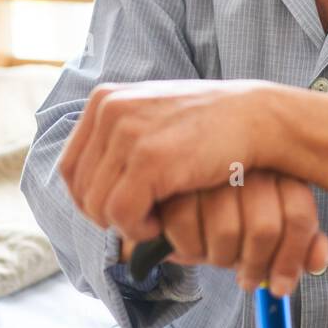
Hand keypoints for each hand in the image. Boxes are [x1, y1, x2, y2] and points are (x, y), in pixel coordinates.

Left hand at [61, 79, 276, 242]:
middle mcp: (110, 109)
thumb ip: (116, 137)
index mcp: (104, 99)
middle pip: (81, 189)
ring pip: (98, 206)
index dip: (90, 199)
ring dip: (125, 224)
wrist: (256, 117)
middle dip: (107, 215)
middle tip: (141, 218)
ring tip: (155, 219)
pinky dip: (139, 229)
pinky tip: (162, 223)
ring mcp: (128, 132)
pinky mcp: (150, 159)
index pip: (70, 167)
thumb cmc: (207, 125)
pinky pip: (122, 214)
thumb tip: (81, 184)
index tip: (120, 210)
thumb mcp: (151, 115)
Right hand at [120, 172, 327, 297]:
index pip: (298, 215)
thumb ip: (299, 245)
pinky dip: (192, 251)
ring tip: (218, 255)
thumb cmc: (230, 216)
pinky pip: (191, 234)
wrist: (176, 192)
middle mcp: (248, 163)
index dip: (291, 259)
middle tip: (247, 276)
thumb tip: (316, 262)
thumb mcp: (271, 227)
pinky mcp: (175, 185)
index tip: (281, 284)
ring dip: (222, 259)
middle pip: (265, 229)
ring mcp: (209, 172)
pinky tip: (194, 245)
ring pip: (227, 233)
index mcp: (279, 169)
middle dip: (255, 265)